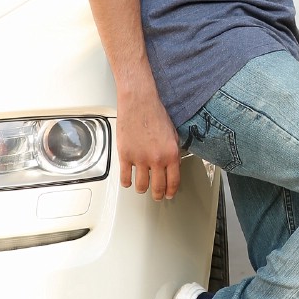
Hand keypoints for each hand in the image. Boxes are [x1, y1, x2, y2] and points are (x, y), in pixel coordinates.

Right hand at [116, 84, 180, 200]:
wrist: (139, 102)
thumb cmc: (155, 114)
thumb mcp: (173, 134)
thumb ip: (173, 152)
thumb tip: (173, 166)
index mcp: (171, 154)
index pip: (173, 181)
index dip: (171, 191)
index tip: (169, 194)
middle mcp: (157, 159)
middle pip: (157, 187)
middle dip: (158, 195)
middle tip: (156, 196)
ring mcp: (140, 159)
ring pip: (141, 186)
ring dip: (142, 189)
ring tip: (142, 188)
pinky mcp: (125, 156)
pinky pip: (125, 177)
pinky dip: (126, 182)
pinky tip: (128, 181)